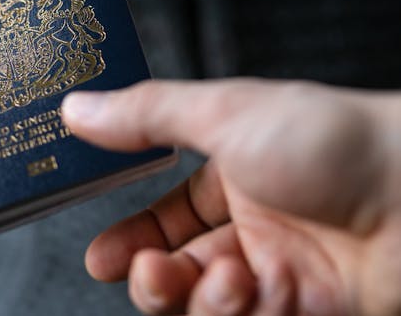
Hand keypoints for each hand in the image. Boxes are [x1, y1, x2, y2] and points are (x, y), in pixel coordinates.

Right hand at [62, 79, 400, 314]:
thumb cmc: (328, 139)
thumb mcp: (222, 114)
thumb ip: (146, 116)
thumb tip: (76, 109)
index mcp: (236, 173)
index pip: (170, 215)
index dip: (133, 236)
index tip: (99, 257)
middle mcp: (255, 225)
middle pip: (179, 267)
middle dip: (150, 276)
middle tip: (139, 271)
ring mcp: (279, 271)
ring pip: (203, 303)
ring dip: (189, 295)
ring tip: (209, 276)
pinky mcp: (303, 310)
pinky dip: (226, 312)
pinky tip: (239, 287)